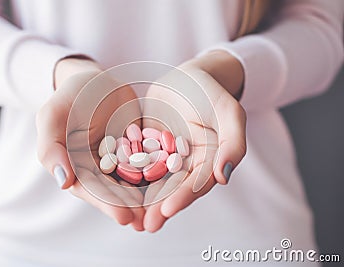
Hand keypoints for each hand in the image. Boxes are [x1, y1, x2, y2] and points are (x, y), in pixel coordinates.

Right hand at [36, 58, 144, 230]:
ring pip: (133, 181)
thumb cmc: (70, 97)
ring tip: (161, 213)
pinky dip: (159, 174)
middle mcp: (98, 168)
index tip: (123, 216)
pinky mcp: (137, 148)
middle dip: (130, 207)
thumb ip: (51, 148)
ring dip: (146, 198)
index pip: (92, 189)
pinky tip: (172, 185)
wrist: (96, 80)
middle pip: (115, 191)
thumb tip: (63, 182)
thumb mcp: (53, 117)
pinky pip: (149, 162)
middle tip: (147, 222)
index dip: (107, 204)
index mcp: (76, 167)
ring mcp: (119, 159)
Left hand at [142, 51, 246, 231]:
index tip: (168, 210)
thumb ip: (233, 144)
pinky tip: (113, 189)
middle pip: (172, 189)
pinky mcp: (145, 147)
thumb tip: (225, 177)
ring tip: (129, 218)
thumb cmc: (212, 93)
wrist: (186, 77)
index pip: (195, 184)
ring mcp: (163, 157)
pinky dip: (126, 176)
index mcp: (207, 162)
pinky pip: (135, 162)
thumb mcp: (229, 114)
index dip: (183, 197)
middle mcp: (185, 164)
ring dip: (142, 201)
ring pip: (152, 181)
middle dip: (159, 208)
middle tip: (146, 226)